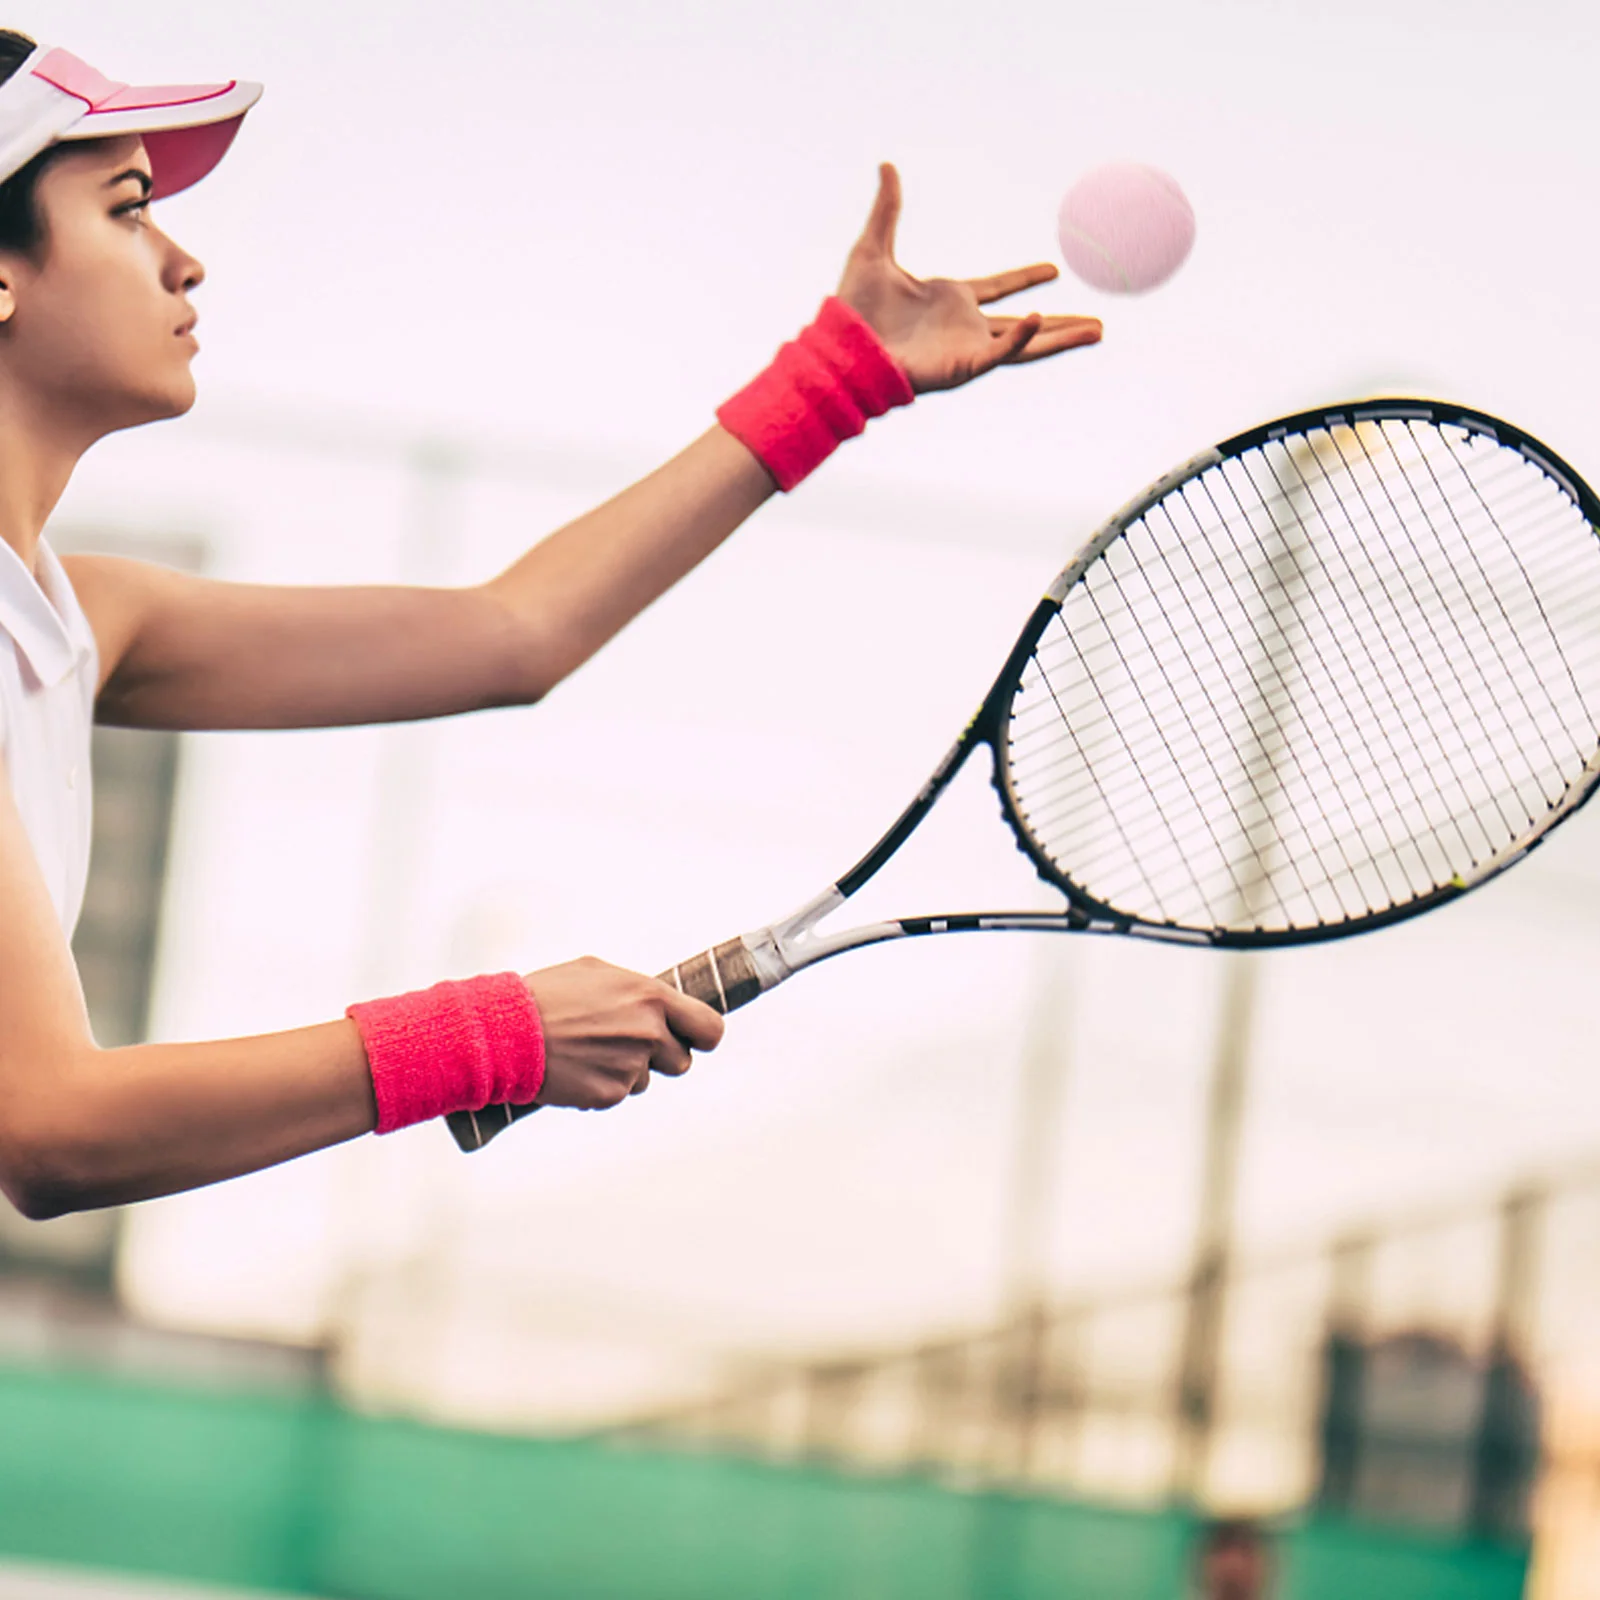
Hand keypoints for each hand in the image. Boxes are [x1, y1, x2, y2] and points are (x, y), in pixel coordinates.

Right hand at [523, 957, 723, 1109]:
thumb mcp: (599, 973)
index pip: (710, 1029)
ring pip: (647, 1080)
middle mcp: (649, 1034)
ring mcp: (631, 1067)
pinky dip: (602, 1084)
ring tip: (590, 1050)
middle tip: (627, 1044)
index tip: (694, 1039)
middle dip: (660, 1057)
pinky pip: (618, 1093)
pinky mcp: (609, 1094)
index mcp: (652, 998)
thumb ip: (639, 990)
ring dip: (628, 1070)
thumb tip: (658, 1004)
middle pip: (681, 1062)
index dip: (704, 1037)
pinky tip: (576, 1067)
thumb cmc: (549, 994)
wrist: (508, 1031)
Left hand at [836, 163, 1101, 394]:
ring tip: (1097, 332)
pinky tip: (1040, 319)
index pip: (998, 287)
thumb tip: (885, 165)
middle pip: (1025, 324)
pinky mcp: (960, 366)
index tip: (1053, 270)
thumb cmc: (852, 307)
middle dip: (1062, 324)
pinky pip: (998, 352)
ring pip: (1026, 343)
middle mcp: (964, 326)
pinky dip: (1020, 338)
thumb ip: (887, 209)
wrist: (840, 346)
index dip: (1025, 278)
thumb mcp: (872, 247)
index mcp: (950, 299)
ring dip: (1061, 337)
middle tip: (1098, 324)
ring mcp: (966, 348)